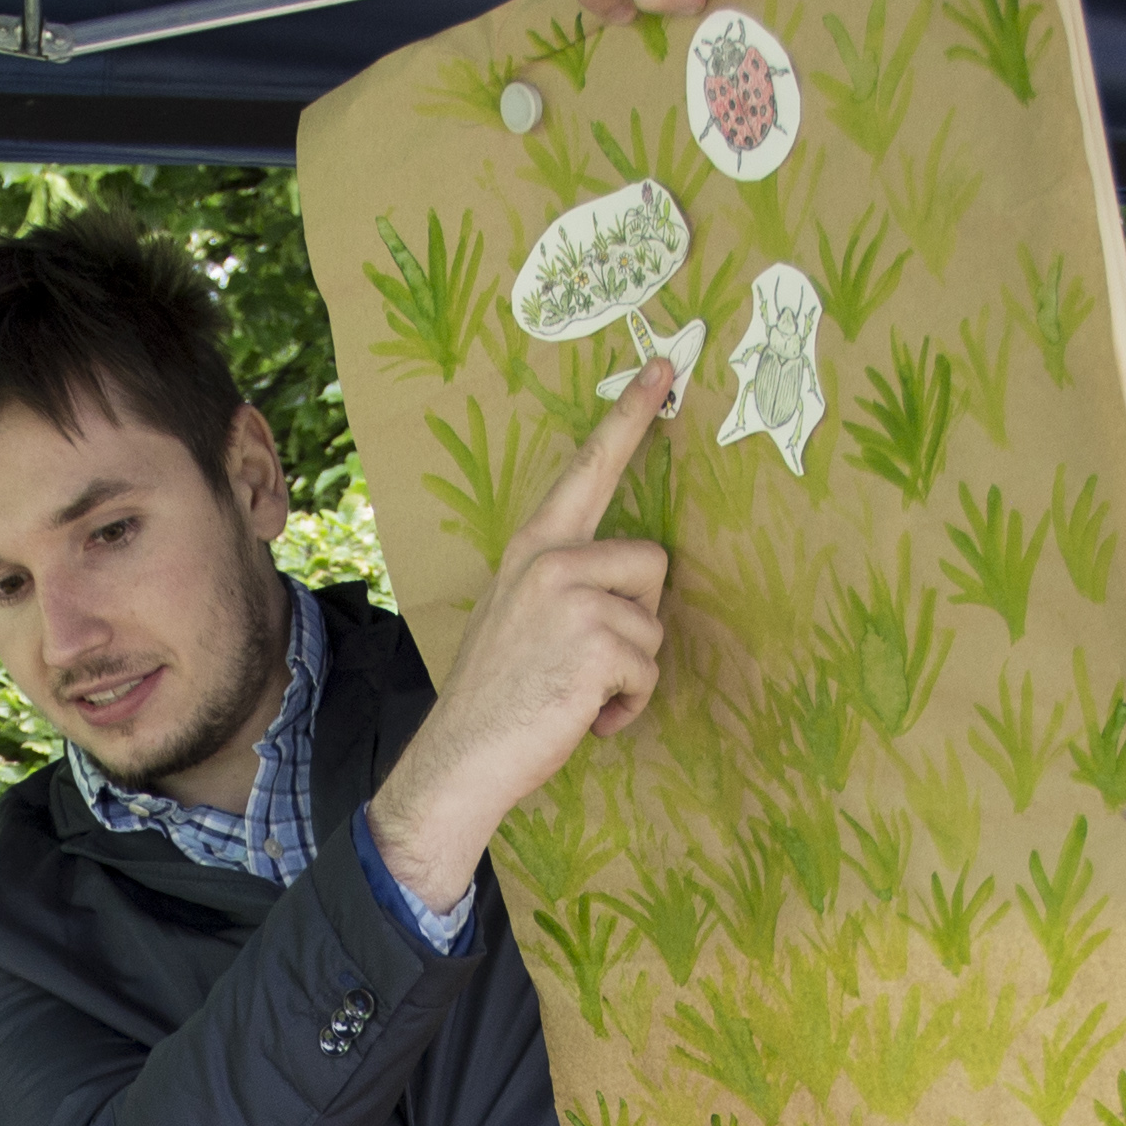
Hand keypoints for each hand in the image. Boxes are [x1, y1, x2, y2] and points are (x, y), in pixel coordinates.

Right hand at [366, 369, 675, 911]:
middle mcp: (553, 559)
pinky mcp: (596, 641)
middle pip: (653, 563)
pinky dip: (628, 705)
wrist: (462, 758)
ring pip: (655, 625)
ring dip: (632, 673)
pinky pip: (649, 668)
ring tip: (579, 694)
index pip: (589, 469)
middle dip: (639, 619)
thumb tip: (624, 588)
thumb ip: (565, 584)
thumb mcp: (519, 616)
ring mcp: (574, 597)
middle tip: (588, 662)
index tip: (663, 367)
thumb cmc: (496, 697)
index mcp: (535, 546)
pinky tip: (586, 717)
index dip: (629, 418)